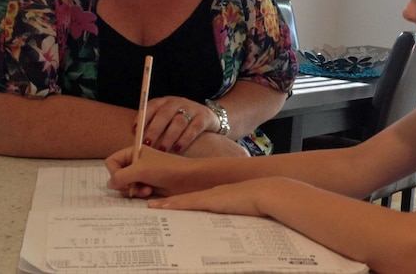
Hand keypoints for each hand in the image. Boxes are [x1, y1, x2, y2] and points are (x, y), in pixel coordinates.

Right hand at [105, 145, 193, 197]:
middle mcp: (136, 162)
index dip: (114, 172)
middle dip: (124, 184)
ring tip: (145, 190)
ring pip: (125, 186)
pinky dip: (139, 193)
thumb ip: (120, 176)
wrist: (188, 179)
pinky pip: (134, 192)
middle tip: (133, 186)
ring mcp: (142, 174)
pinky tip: (149, 192)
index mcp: (133, 152)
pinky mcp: (147, 185)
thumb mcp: (140, 169)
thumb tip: (109, 184)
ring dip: (133, 190)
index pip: (112, 162)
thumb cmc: (166, 169)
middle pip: (117, 176)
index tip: (122, 178)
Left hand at [134, 96, 218, 153]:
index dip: (142, 118)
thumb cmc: (180, 123)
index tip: (134, 131)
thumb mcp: (166, 120)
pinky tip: (178, 149)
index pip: (151, 105)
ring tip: (162, 150)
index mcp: (164, 102)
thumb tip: (134, 142)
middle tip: (147, 145)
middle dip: (154, 130)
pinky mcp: (204, 117)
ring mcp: (192, 108)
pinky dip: (185, 139)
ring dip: (169, 136)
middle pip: (164, 114)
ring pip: (179, 121)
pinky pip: (194, 128)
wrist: (208, 117)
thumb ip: (152, 127)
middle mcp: (177, 102)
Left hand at [147, 178, 279, 217]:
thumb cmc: (260, 202)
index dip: (177, 203)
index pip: (193, 201)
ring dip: (165, 204)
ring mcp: (209, 196)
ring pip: (181, 201)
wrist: (267, 193)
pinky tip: (159, 206)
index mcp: (217, 196)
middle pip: (184, 199)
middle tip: (149, 205)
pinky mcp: (210, 200)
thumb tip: (234, 224)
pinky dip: (172, 205)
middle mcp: (210, 194)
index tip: (164, 206)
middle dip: (167, 202)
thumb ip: (236, 214)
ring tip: (148, 205)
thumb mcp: (245, 209)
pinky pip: (186, 203)